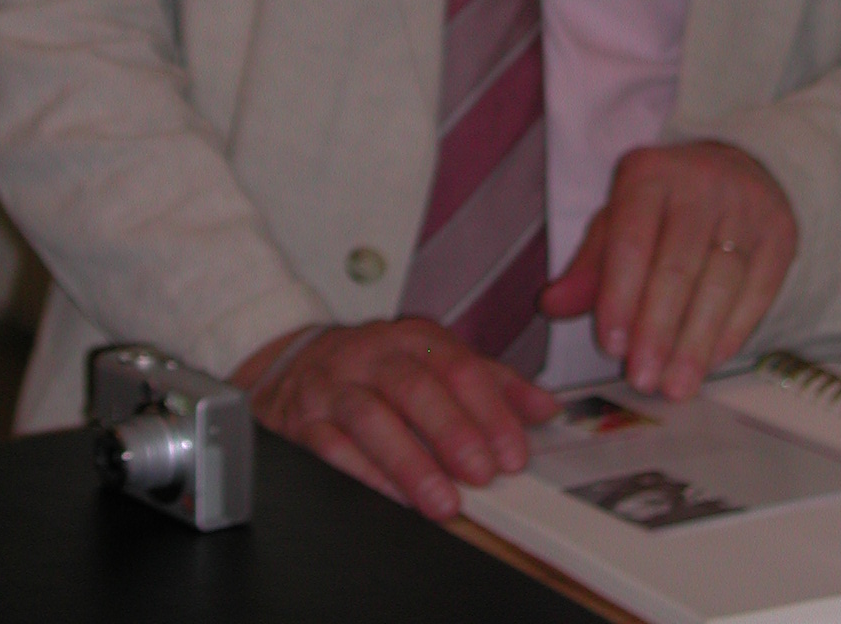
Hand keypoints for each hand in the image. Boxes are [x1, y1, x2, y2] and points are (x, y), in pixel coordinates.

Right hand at [233, 318, 558, 520]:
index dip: (489, 410)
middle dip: (451, 432)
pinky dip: (362, 474)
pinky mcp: (305, 421)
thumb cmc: (376, 366)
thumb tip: (545, 408)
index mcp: (412, 339)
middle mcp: (373, 356)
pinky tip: (390, 497)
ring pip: (371, 417)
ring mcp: (336, 386)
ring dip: (410, 463)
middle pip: (413, 386)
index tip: (513, 451)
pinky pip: (330, 446)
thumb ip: (491, 383)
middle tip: (481, 473)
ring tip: (442, 501)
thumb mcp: (435, 361)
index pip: (457, 365)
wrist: (295, 362)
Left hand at [538, 141, 796, 400]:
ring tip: (676, 385)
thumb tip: (551, 305)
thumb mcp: (618, 221)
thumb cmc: (664, 207)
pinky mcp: (781, 234)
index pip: (631, 238)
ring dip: (696, 341)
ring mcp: (747, 207)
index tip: (612, 348)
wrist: (737, 169)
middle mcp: (701, 182)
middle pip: (678, 264)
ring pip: (721, 281)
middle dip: (658, 328)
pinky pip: (757, 290)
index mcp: (649, 173)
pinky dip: (732, 332)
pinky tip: (711, 362)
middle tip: (643, 379)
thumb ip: (589, 266)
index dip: (620, 295)